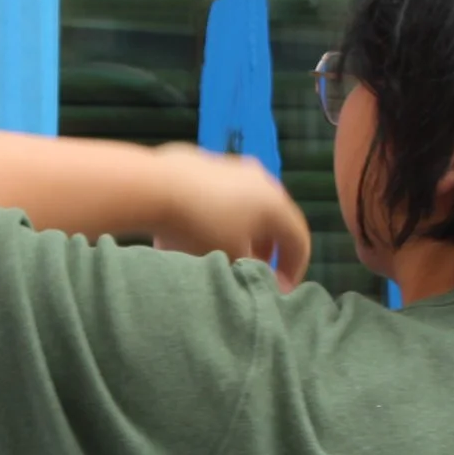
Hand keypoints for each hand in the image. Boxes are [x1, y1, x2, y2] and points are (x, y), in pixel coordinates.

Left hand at [148, 142, 313, 287]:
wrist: (154, 186)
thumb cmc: (200, 227)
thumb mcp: (232, 259)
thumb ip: (254, 271)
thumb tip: (261, 275)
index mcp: (276, 204)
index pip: (299, 240)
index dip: (294, 271)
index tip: (280, 292)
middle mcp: (262, 180)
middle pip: (273, 222)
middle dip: (265, 251)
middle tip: (251, 272)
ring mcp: (233, 167)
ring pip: (246, 208)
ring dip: (240, 234)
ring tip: (219, 256)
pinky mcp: (205, 163)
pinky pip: (221, 196)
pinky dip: (218, 218)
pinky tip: (193, 234)